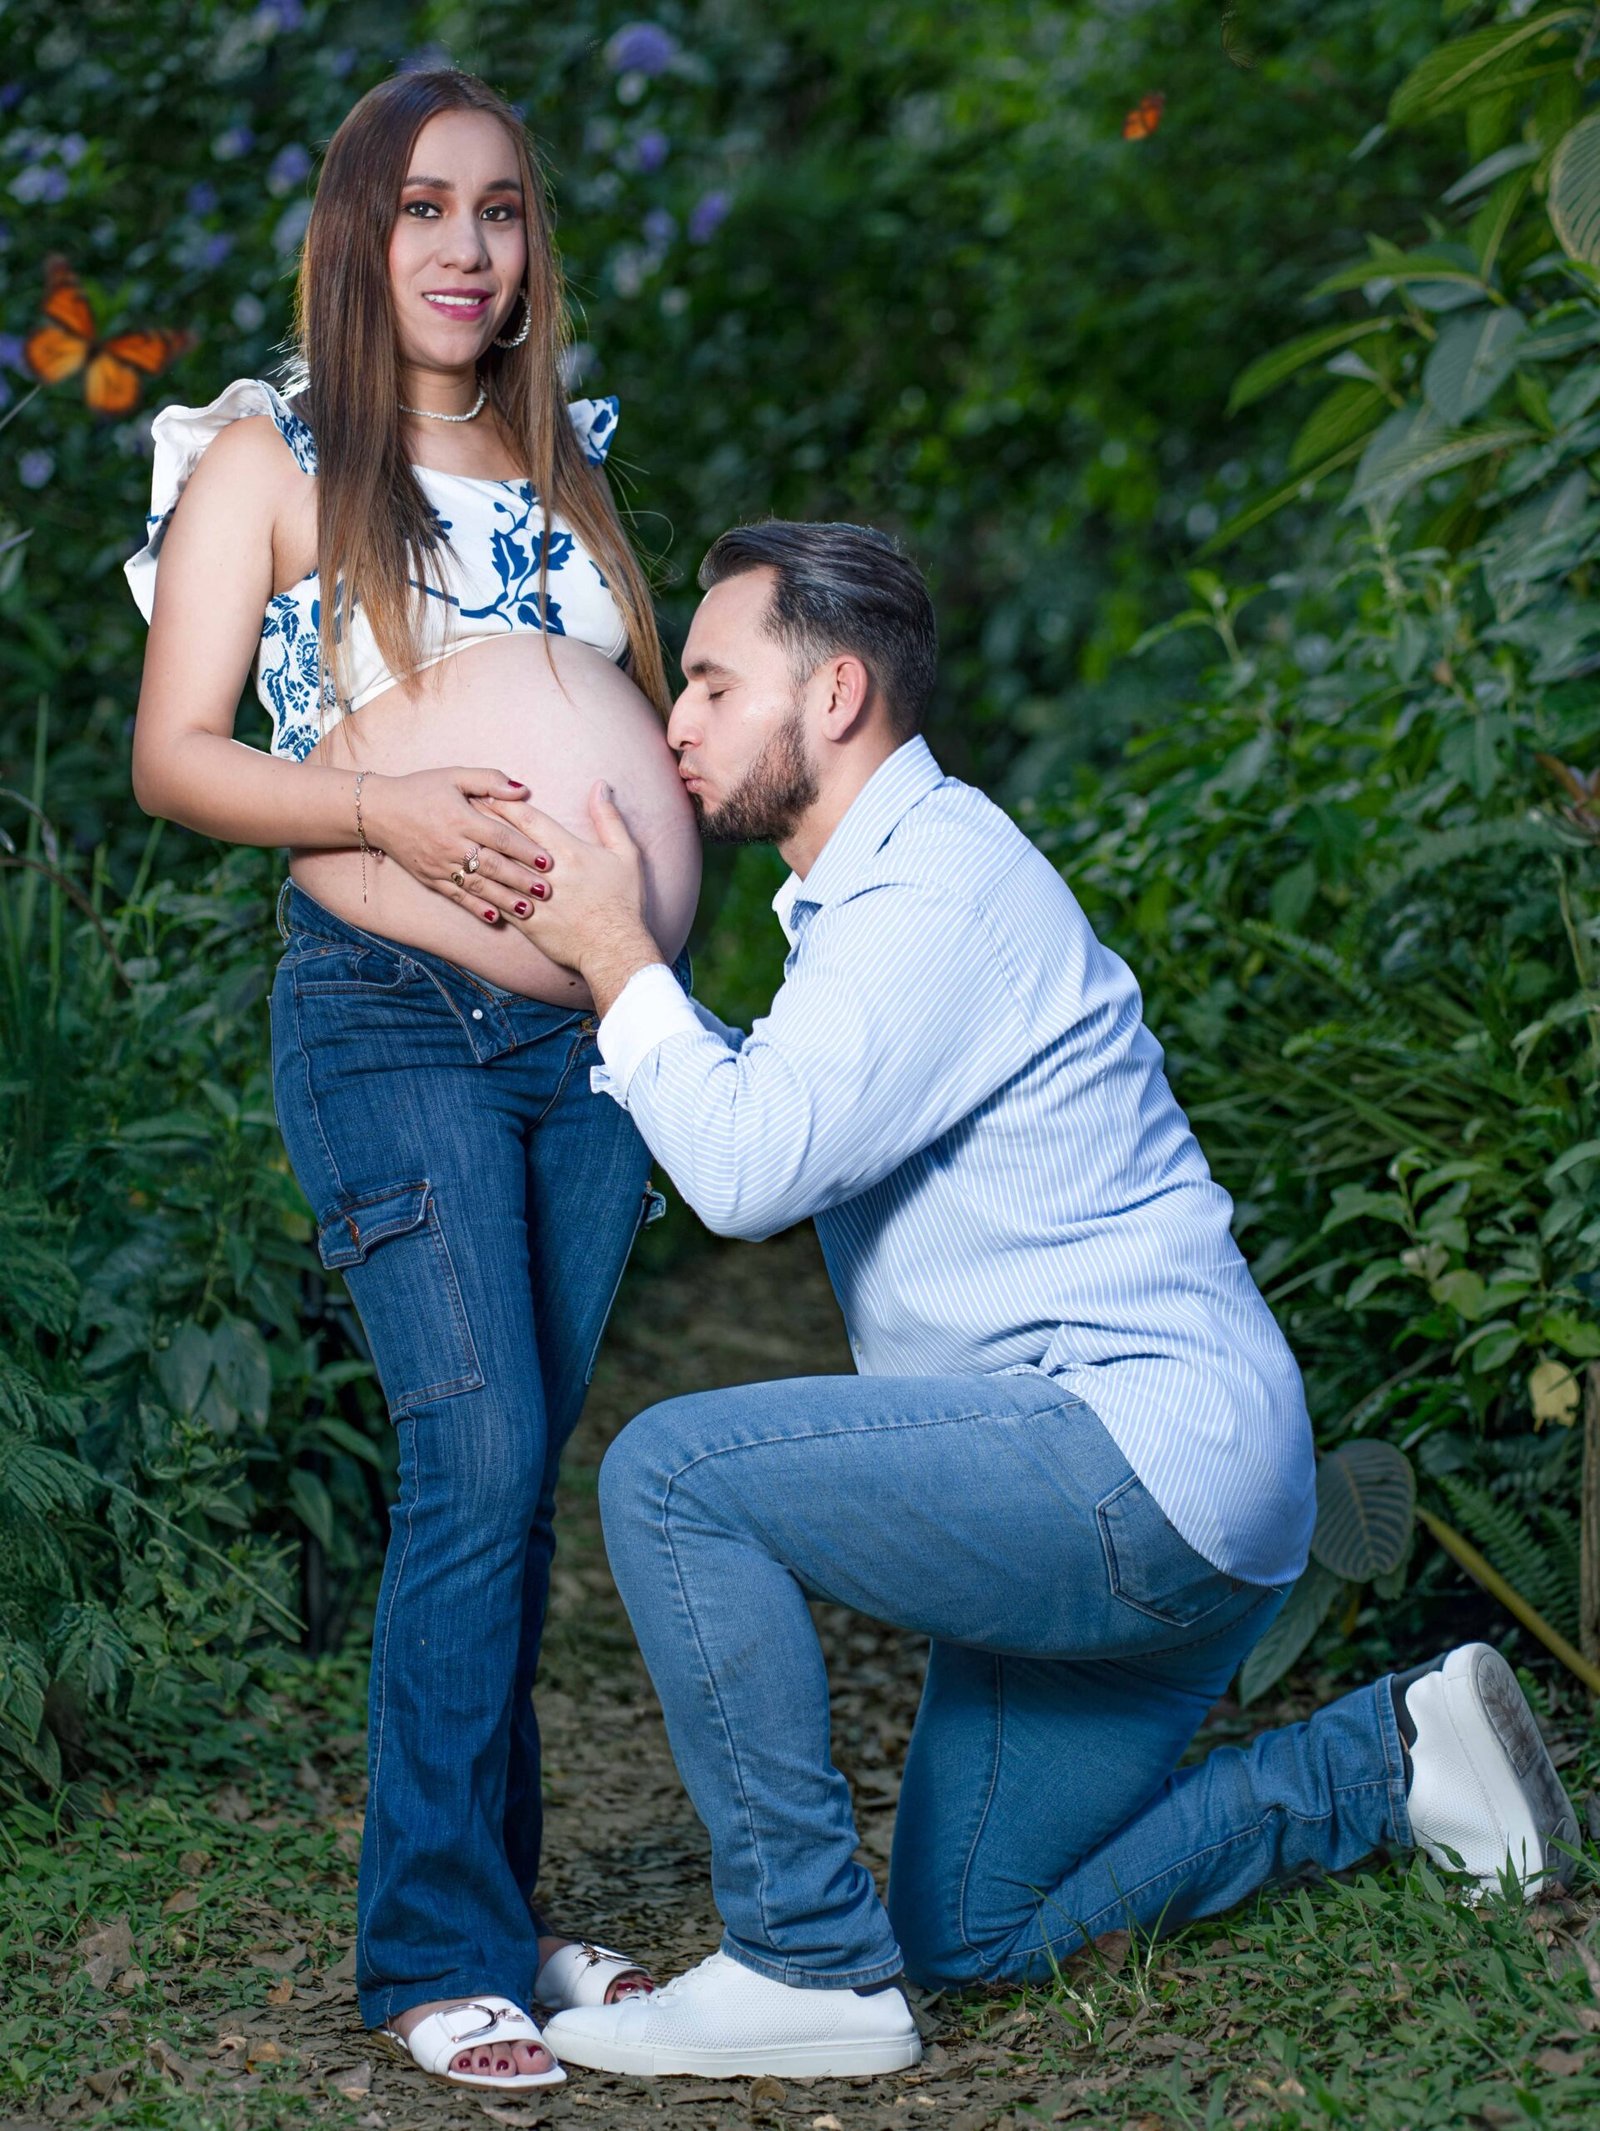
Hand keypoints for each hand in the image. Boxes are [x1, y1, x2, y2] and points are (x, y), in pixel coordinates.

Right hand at [361, 767, 552, 925]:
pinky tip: (495, 918)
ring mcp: (439, 865)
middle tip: (547, 891)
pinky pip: (456, 896)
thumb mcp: (454, 776)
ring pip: (477, 886)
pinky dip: (476, 908)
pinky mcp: (430, 879)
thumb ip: (490, 780)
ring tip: (529, 910)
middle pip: (492, 866)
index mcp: (461, 818)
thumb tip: (523, 790)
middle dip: (520, 880)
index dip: (525, 850)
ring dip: (504, 899)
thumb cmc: (420, 790)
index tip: (547, 861)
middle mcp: (451, 844)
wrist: (378, 812)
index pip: (500, 837)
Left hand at [480, 781, 661, 1008]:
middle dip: (481, 821)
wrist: (614, 949)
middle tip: (458, 805)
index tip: (486, 790)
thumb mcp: (625, 855)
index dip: (505, 803)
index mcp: (568, 852)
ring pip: (496, 870)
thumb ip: (609, 818)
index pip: (528, 820)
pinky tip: (464, 878)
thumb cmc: (623, 901)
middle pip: (505, 841)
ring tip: (453, 838)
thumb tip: (601, 786)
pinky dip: (480, 888)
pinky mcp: (526, 923)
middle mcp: (546, 873)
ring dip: (475, 852)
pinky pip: (496, 902)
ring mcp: (532, 899)